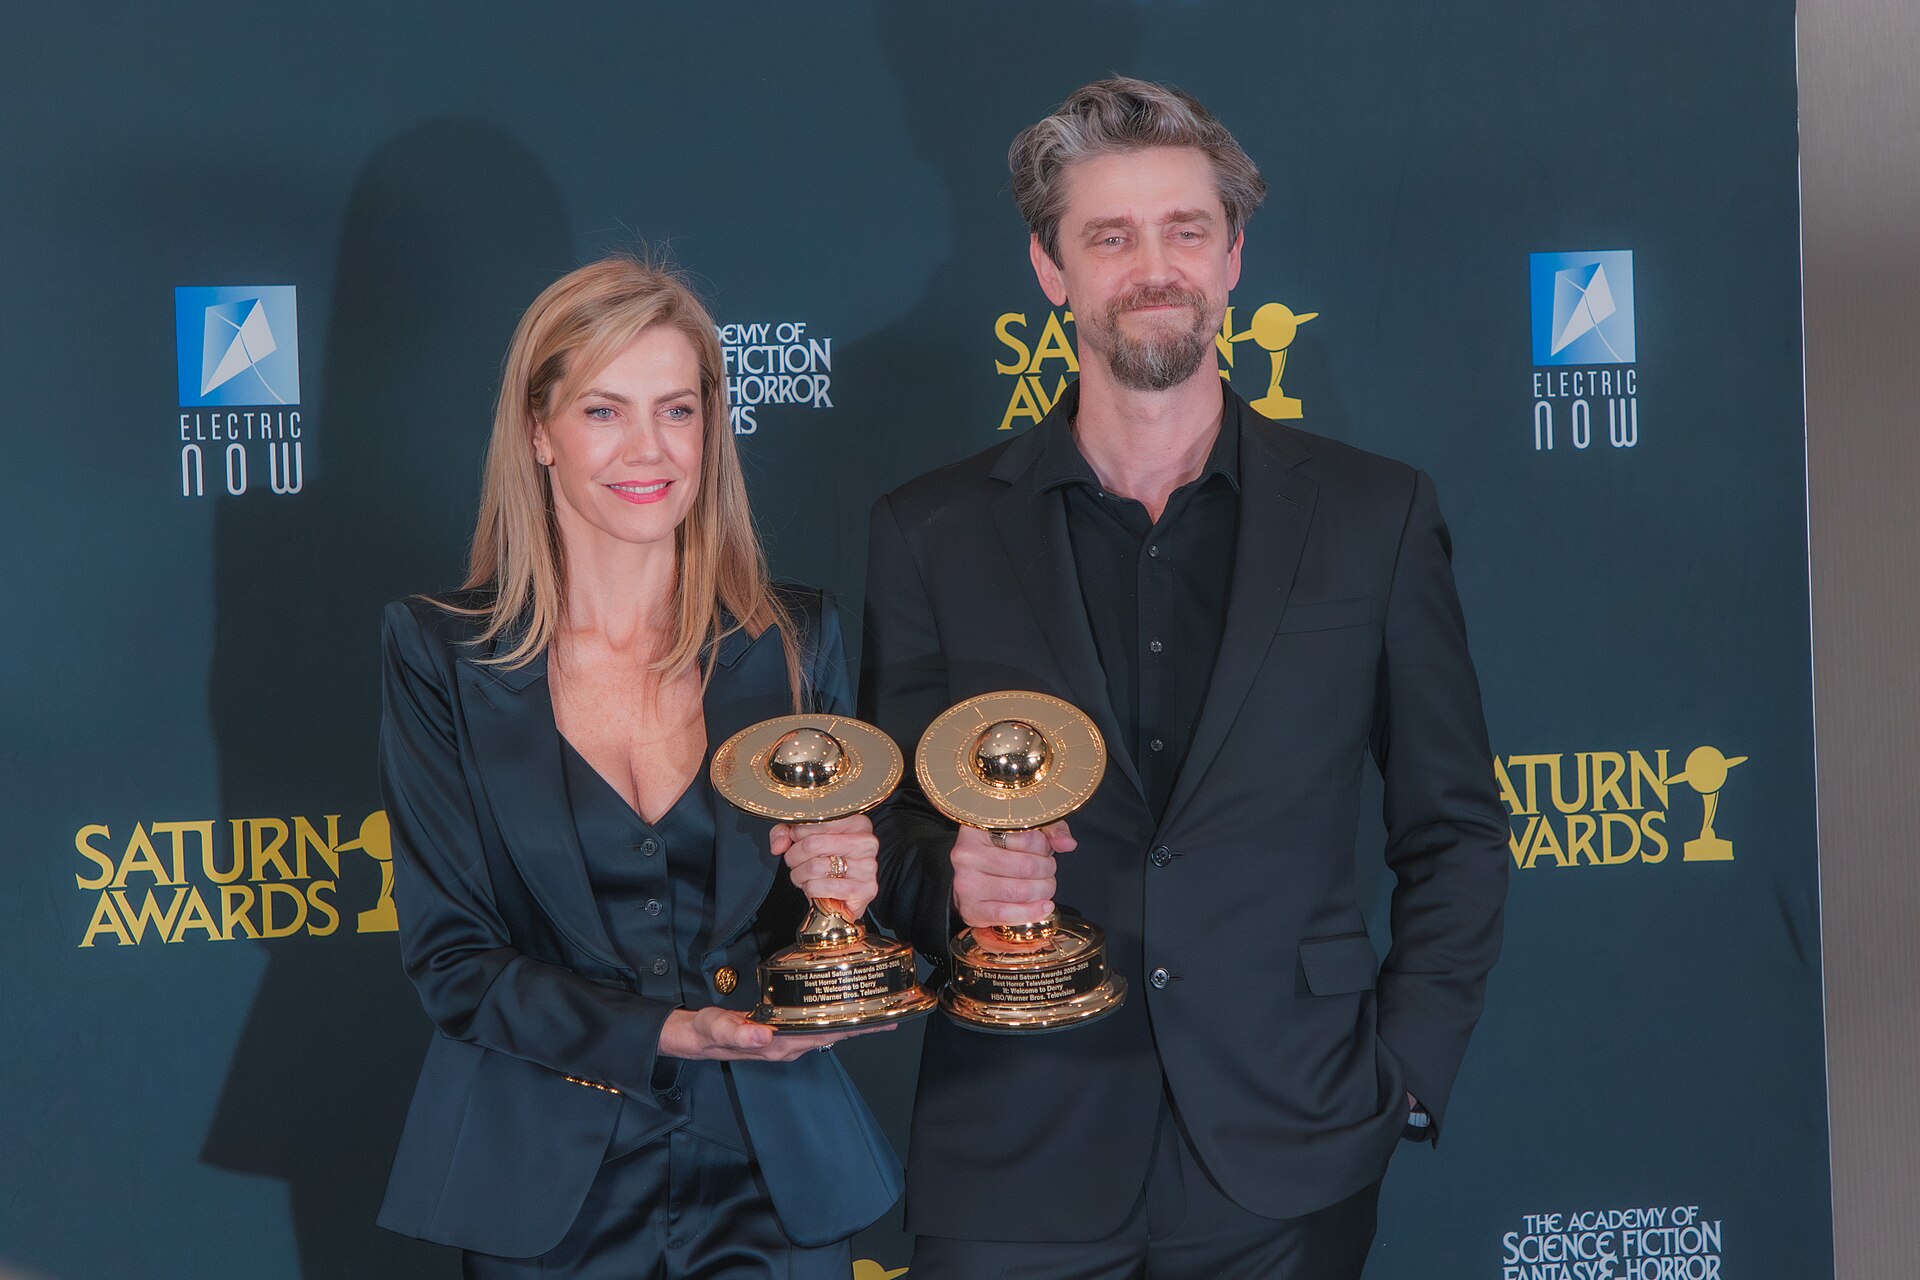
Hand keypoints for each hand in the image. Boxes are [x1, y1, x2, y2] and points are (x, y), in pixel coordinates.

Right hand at [657, 1007, 895, 1061]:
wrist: (695, 1038)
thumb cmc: (708, 1033)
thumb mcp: (717, 1029)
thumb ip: (737, 1033)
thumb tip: (762, 1036)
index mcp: (780, 1045)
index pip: (828, 1035)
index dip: (857, 1028)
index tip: (884, 1019)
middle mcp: (789, 1046)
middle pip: (836, 1035)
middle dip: (865, 1026)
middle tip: (896, 1011)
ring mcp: (787, 1042)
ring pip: (829, 1032)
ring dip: (853, 1023)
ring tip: (879, 1010)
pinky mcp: (782, 1034)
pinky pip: (816, 1028)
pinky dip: (835, 1020)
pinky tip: (843, 1011)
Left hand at [771, 814, 879, 916]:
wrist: (843, 896)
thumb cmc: (827, 863)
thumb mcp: (803, 839)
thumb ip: (786, 832)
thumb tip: (779, 844)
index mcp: (857, 823)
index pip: (817, 820)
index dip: (798, 832)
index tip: (797, 840)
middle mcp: (866, 842)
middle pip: (812, 844)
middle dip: (794, 856)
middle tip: (796, 862)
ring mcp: (868, 866)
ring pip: (814, 867)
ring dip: (800, 875)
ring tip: (804, 876)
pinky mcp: (864, 889)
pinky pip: (821, 887)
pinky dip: (810, 890)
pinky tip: (815, 887)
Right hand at [950, 822, 1074, 928]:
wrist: (970, 876)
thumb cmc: (997, 851)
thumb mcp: (1023, 830)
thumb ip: (1049, 829)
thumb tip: (1067, 843)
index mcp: (978, 828)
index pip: (1028, 838)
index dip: (1044, 847)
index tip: (1043, 850)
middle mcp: (966, 854)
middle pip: (1027, 867)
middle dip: (1047, 871)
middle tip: (1047, 871)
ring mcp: (966, 882)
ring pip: (1021, 891)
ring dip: (1043, 891)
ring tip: (1044, 886)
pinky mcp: (970, 908)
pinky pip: (1007, 913)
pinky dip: (1031, 912)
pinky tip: (1044, 907)